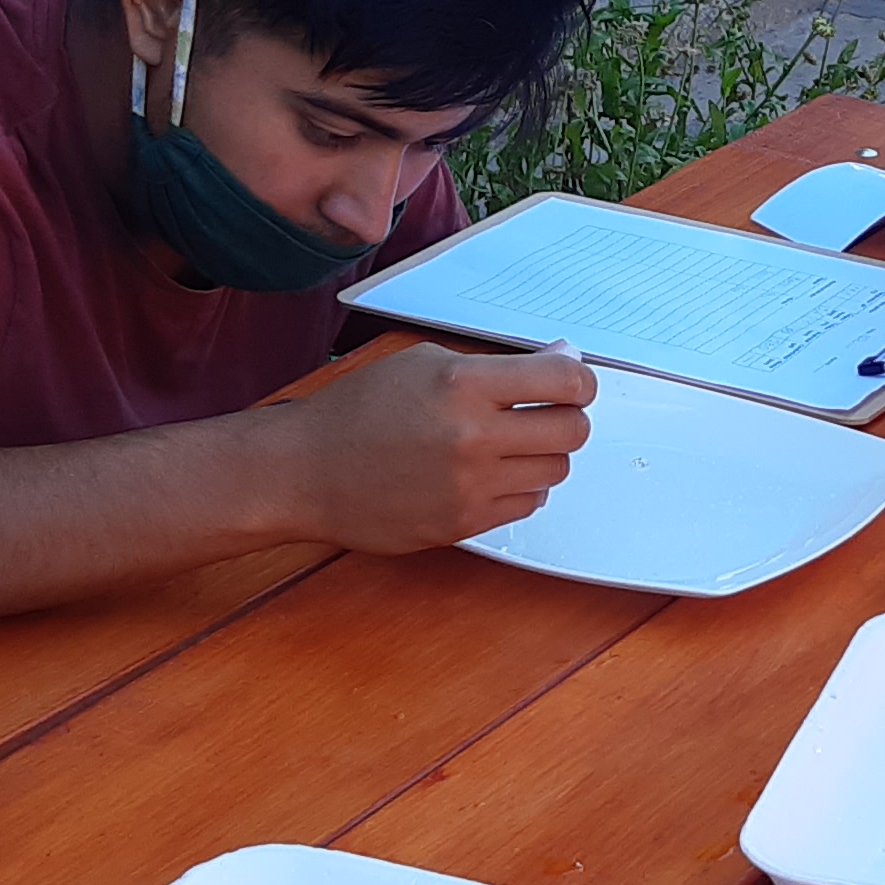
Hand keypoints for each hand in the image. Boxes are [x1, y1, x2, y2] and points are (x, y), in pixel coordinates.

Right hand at [274, 343, 597, 550]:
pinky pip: (527, 505)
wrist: (305, 471)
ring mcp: (469, 485)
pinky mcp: (463, 523)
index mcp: (463, 384)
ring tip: (509, 444)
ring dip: (542, 455)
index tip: (572, 383)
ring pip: (555, 471)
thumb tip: (562, 361)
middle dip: (567, 417)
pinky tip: (491, 473)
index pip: (565, 380)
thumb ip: (496, 367)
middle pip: (572, 430)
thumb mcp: (423, 364)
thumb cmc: (358, 411)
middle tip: (546, 412)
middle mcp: (472, 436)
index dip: (579, 380)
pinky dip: (520, 487)